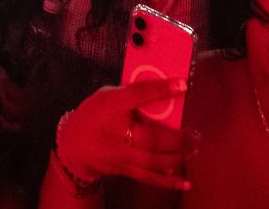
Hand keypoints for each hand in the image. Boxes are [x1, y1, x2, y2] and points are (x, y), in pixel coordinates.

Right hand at [53, 79, 191, 190]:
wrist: (74, 145)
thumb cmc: (94, 114)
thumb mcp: (108, 95)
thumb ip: (132, 94)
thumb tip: (164, 91)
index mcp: (112, 106)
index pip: (138, 95)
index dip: (161, 89)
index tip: (183, 85)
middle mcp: (117, 132)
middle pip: (151, 137)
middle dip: (177, 137)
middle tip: (194, 134)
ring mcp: (122, 154)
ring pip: (154, 160)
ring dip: (178, 157)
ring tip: (192, 149)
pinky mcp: (125, 170)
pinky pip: (150, 178)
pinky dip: (169, 181)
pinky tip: (185, 182)